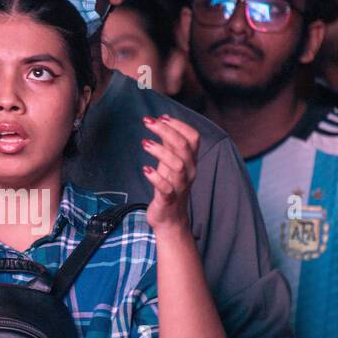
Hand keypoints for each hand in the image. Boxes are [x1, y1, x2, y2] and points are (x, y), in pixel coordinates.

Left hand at [141, 114, 198, 235]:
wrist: (170, 219)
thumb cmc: (170, 188)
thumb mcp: (170, 164)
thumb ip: (169, 145)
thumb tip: (162, 122)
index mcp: (190, 161)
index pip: (193, 137)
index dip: (179, 125)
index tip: (161, 117)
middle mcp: (189, 172)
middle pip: (183, 147)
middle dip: (166, 131)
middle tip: (148, 122)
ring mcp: (180, 186)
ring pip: (177, 165)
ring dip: (161, 152)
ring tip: (145, 143)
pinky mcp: (169, 199)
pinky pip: (166, 188)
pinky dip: (156, 177)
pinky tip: (145, 169)